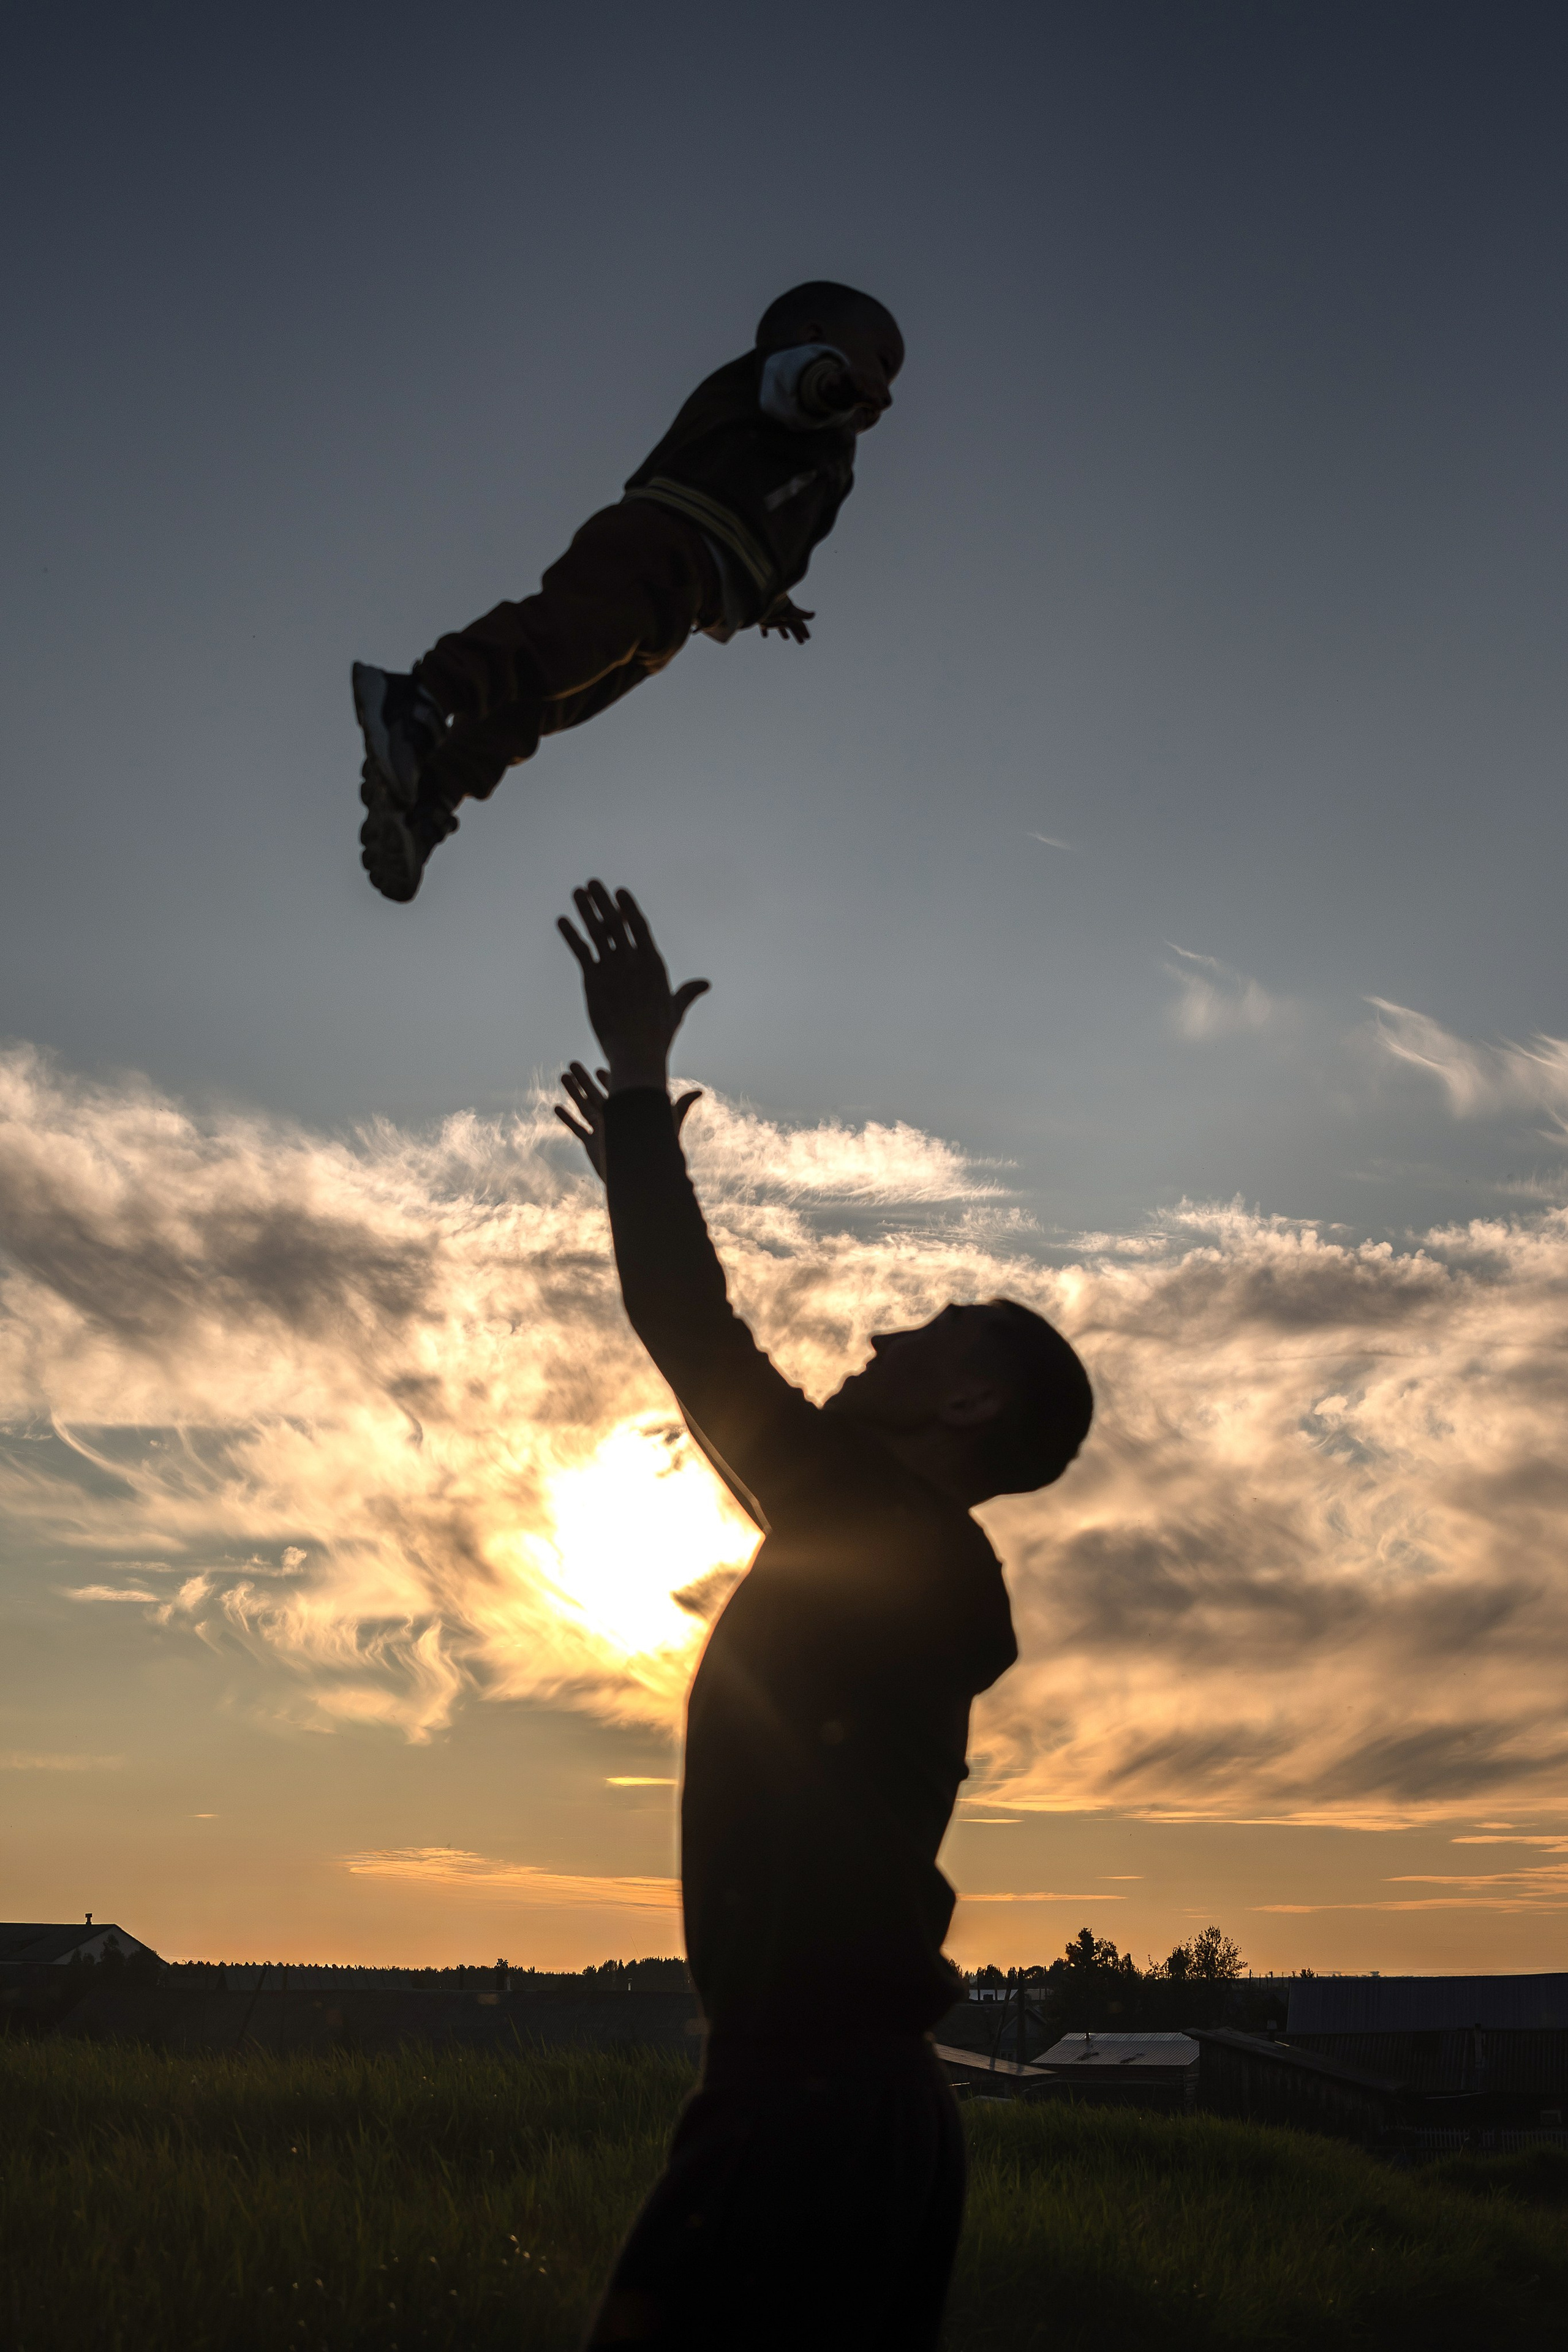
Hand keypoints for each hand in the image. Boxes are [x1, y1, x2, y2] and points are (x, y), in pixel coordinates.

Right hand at [555, 1062, 702, 1182]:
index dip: (608, 1079)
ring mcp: (602, 1130)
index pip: (617, 1091)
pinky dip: (566, 1119)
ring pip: (583, 1107)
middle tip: (573, 1063)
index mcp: (629, 1112)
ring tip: (562, 1076)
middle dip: (584, 1080)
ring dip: (572, 1093)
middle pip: (595, 1094)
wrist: (642, 1176)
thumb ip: (682, 1107)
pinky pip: (576, 1128)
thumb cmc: (658, 1152)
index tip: (599, 1067)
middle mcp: (614, 1119)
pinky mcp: (592, 1144)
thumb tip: (701, 1091)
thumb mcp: (670, 1125)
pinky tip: (556, 1107)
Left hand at [556, 881, 709, 1092]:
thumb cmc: (658, 1035)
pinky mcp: (593, 979)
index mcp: (653, 963)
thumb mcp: (676, 1009)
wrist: (637, 1051)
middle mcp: (633, 960)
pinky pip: (580, 950)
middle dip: (603, 900)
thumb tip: (705, 983)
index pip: (639, 926)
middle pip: (616, 922)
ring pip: (597, 930)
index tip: (619, 892)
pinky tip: (561, 920)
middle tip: (592, 883)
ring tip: (577, 892)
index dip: (628, 907)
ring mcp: (613, 967)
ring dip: (586, 909)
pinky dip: (570, 934)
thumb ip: (687, 992)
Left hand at [759, 596, 813, 644]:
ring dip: (784, 632)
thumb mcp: (791, 611)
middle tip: (801, 642)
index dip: (804, 631)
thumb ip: (802, 614)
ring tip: (786, 638)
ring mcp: (773, 619)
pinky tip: (765, 636)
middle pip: (791, 627)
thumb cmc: (778, 606)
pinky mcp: (763, 620)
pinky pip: (764, 627)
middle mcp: (783, 617)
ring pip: (780, 627)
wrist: (763, 600)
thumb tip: (814, 614)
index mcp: (790, 616)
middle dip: (797, 634)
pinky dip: (765, 631)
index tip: (808, 637)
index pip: (799, 624)